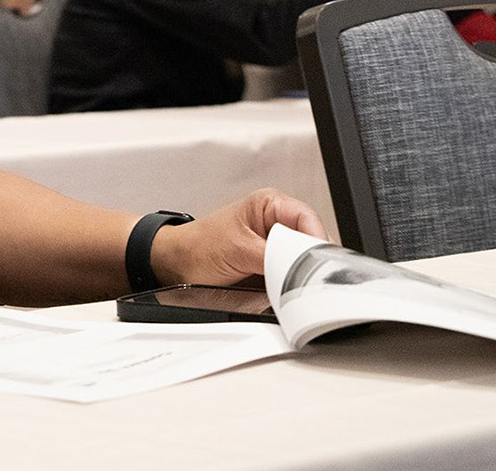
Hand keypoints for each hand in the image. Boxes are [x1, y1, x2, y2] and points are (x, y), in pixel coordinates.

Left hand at [148, 189, 328, 287]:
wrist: (177, 266)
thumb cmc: (198, 247)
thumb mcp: (238, 249)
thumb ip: (271, 256)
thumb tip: (298, 266)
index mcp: (270, 204)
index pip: (308, 220)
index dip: (316, 242)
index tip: (318, 264)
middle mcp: (277, 222)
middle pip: (312, 242)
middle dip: (311, 261)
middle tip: (308, 279)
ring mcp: (277, 246)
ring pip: (306, 261)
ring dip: (303, 275)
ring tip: (296, 286)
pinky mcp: (274, 266)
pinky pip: (294, 276)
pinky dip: (294, 285)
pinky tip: (288, 291)